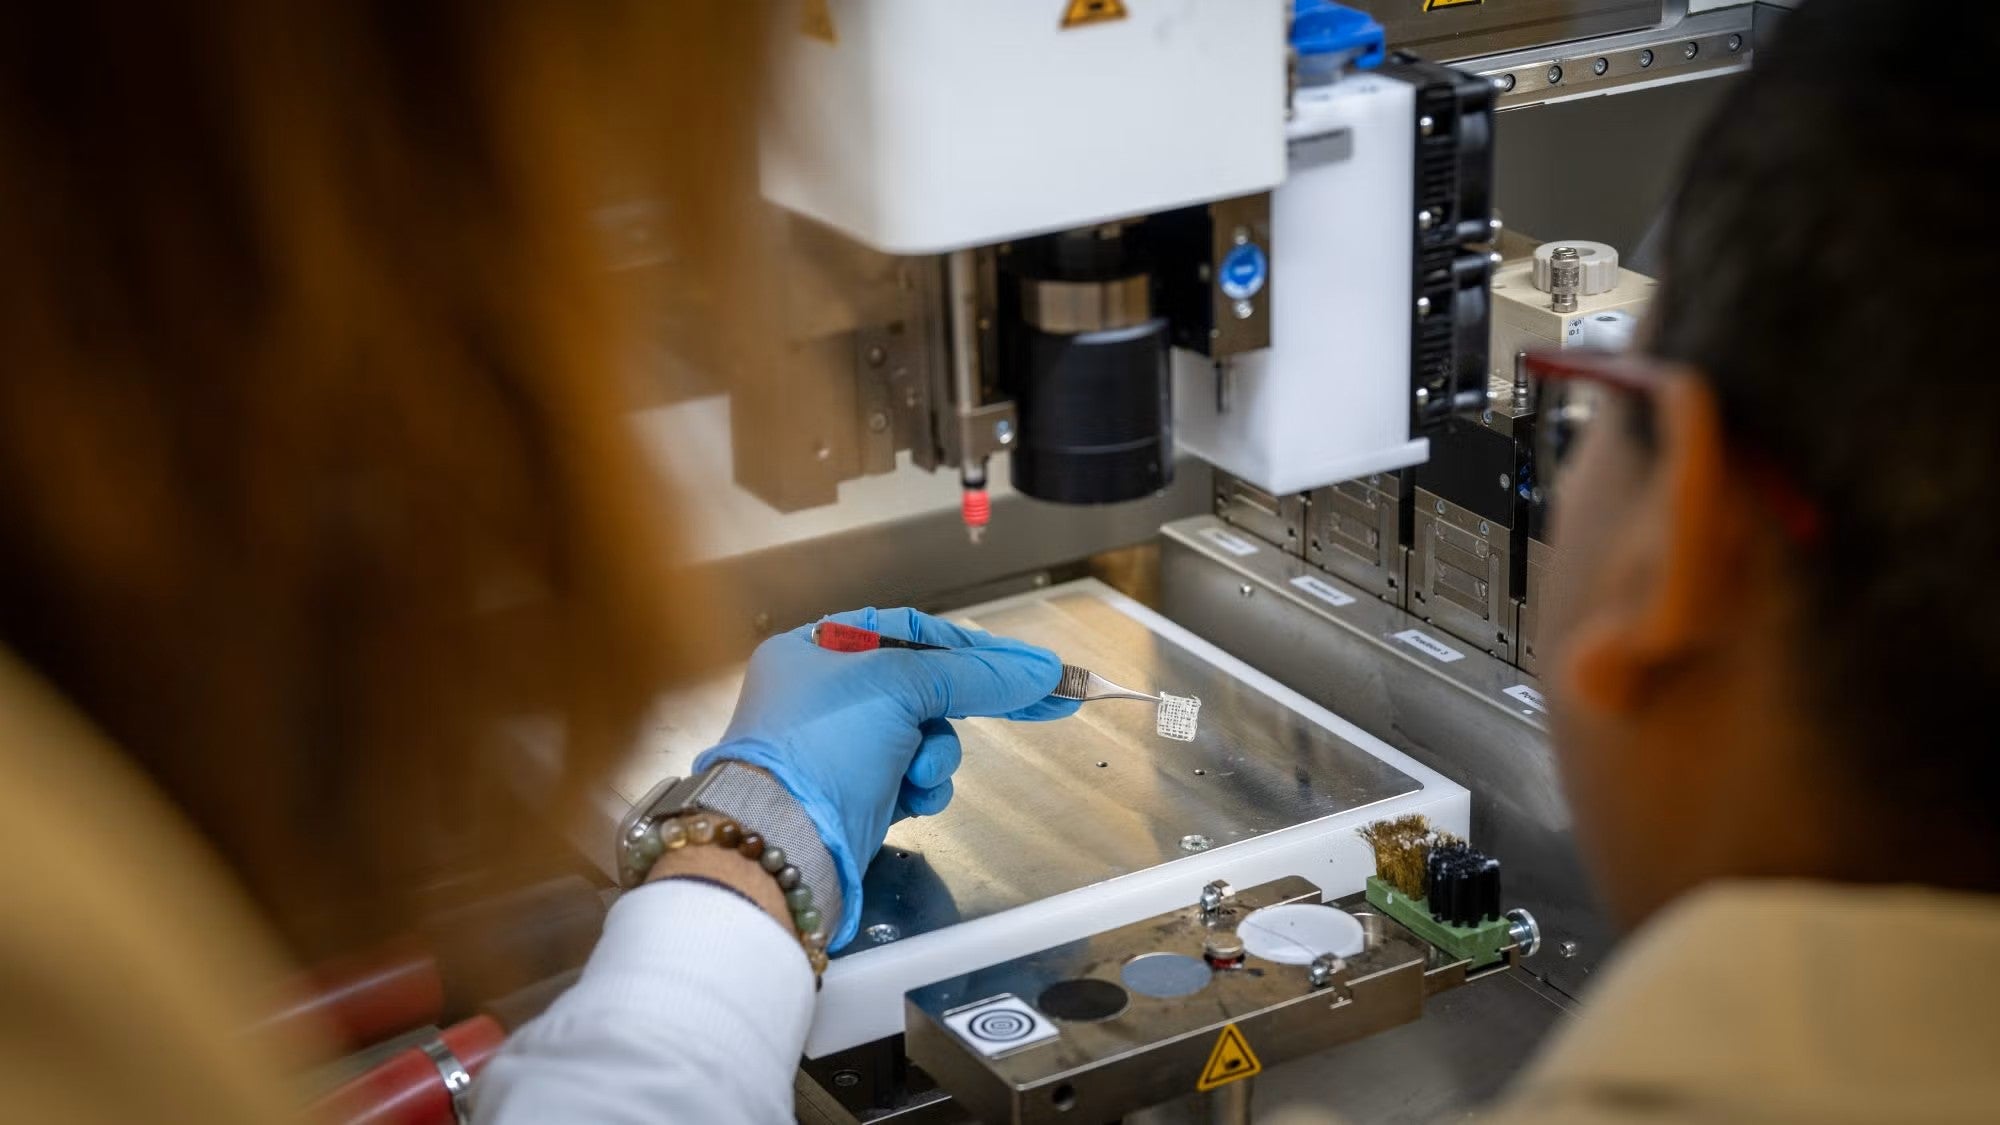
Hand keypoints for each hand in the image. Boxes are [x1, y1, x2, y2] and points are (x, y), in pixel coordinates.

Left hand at [694, 608, 1077, 948]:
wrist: (781, 845)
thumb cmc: (824, 746)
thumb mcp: (899, 688)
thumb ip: (974, 676)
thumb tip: (1042, 671)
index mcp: (818, 649)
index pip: (913, 634)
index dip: (975, 649)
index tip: (1032, 667)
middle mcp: (825, 695)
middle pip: (925, 687)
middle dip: (967, 704)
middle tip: (1047, 706)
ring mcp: (841, 749)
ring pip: (926, 737)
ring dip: (937, 753)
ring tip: (920, 770)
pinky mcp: (856, 797)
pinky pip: (913, 779)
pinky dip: (922, 787)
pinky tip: (913, 797)